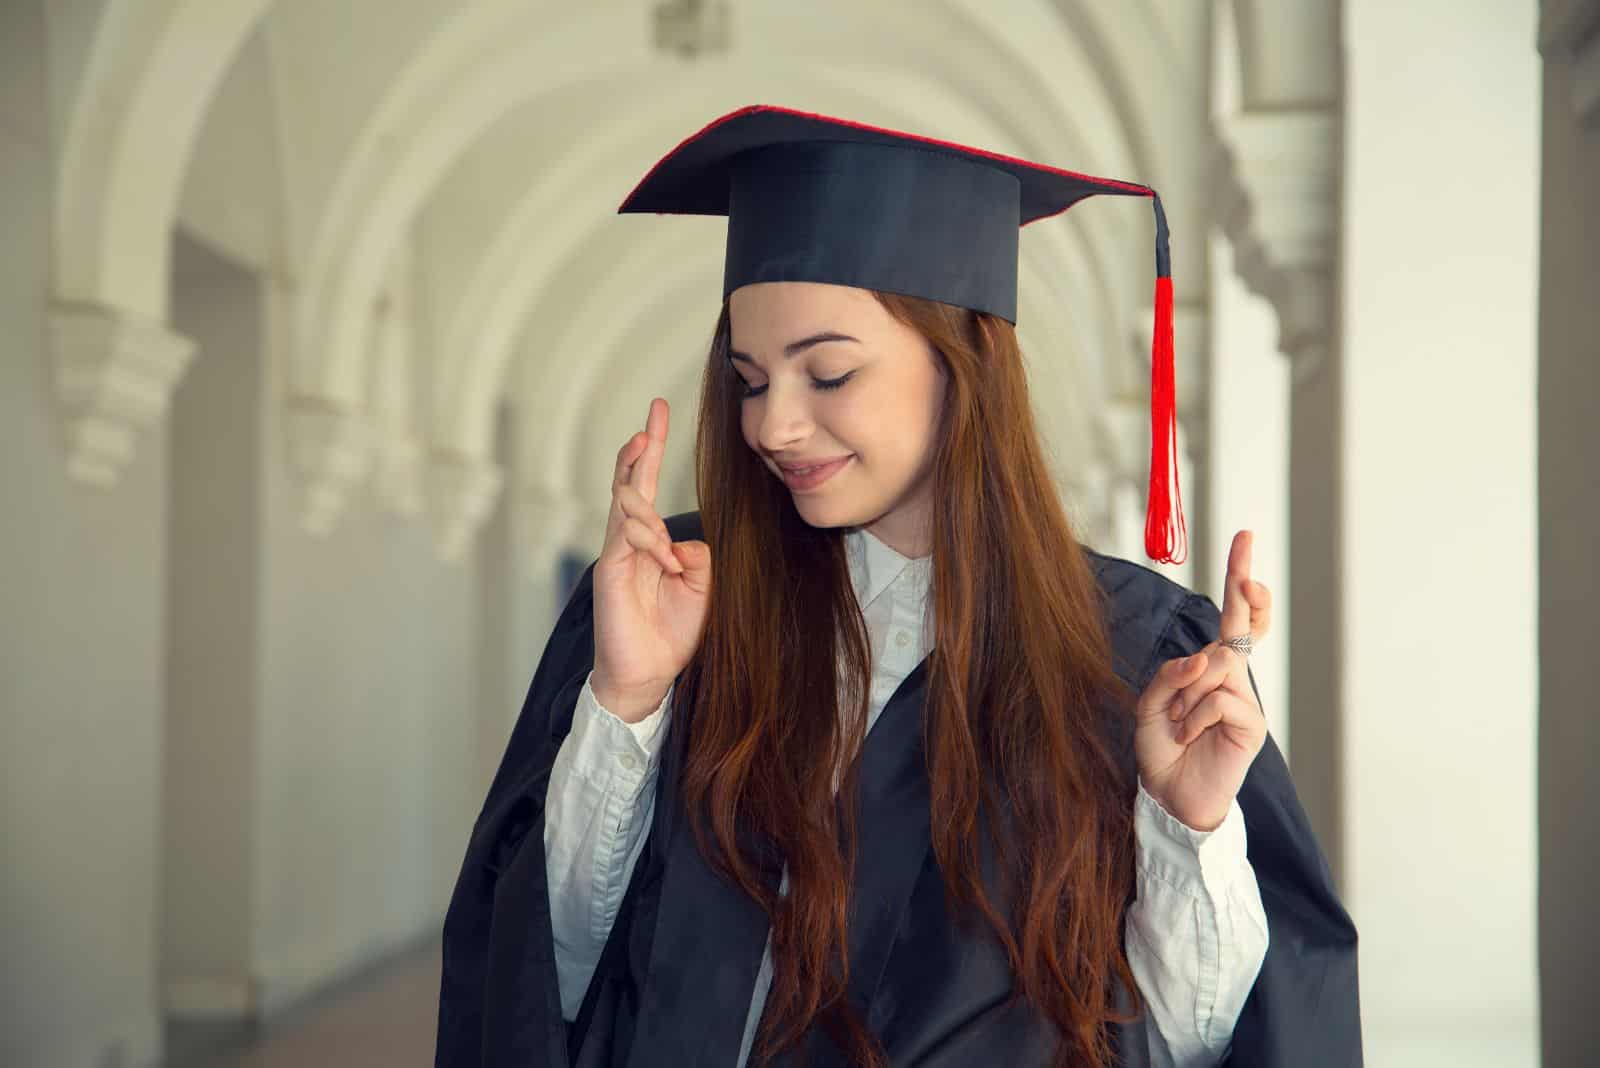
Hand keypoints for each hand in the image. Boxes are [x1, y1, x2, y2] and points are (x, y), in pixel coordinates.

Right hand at [591, 398, 711, 721]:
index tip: (657, 413)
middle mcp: (629, 541)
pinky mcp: (609, 573)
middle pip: (630, 482)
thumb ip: (697, 555)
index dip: (652, 449)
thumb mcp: (703, 586)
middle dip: (641, 447)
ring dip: (649, 507)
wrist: (649, 675)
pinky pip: (624, 540)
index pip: (647, 485)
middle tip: (652, 415)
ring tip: (666, 540)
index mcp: (650, 540)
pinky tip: (663, 554)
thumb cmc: (674, 633)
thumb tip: (683, 541)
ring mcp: (616, 554)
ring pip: (626, 507)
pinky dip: (647, 540)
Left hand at [1132, 530, 1271, 831]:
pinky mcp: (1252, 724)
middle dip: (1244, 586)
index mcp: (1209, 667)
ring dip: (1186, 695)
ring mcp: (1245, 700)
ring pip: (1217, 666)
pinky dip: (1193, 717)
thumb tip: (1204, 659)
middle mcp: (1231, 677)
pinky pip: (1219, 699)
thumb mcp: (1150, 704)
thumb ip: (1172, 675)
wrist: (1171, 796)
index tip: (1244, 540)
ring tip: (1180, 724)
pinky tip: (1190, 736)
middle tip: (1245, 550)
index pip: (1231, 619)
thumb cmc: (1161, 747)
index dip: (1240, 582)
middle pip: (1243, 625)